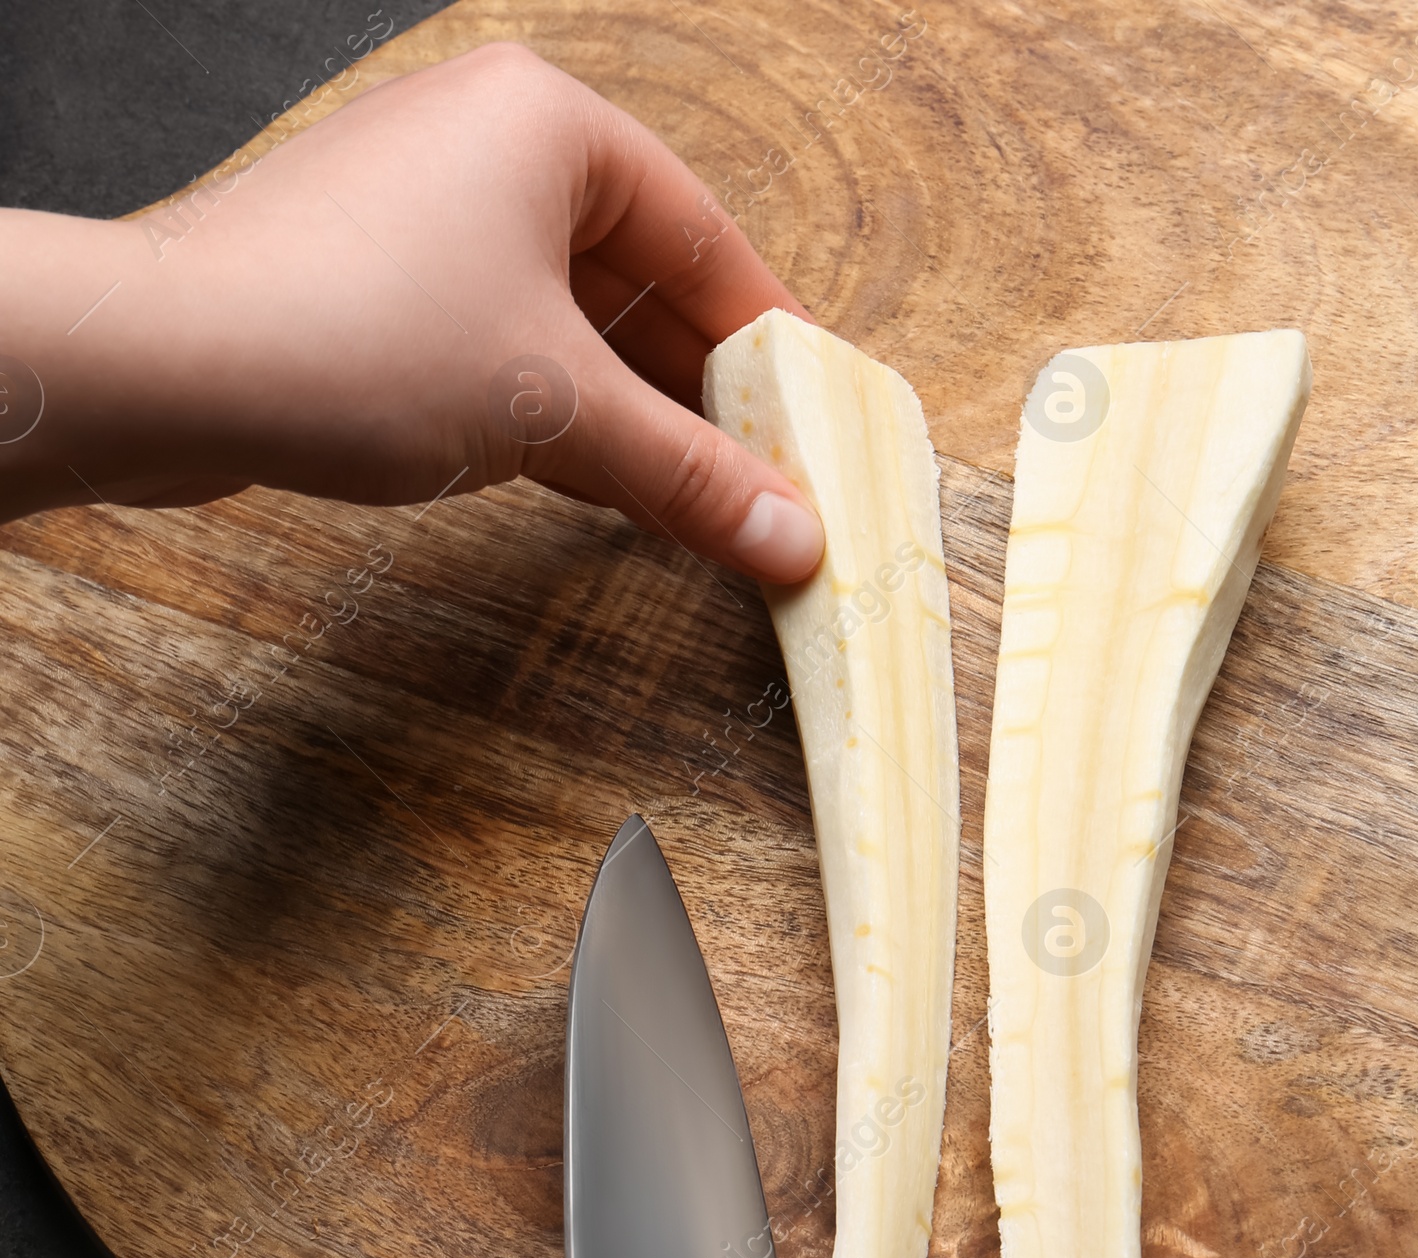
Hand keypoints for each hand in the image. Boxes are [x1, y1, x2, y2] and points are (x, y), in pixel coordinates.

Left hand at [0, 43, 823, 579]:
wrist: (168, 366)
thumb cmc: (358, 338)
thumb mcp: (558, 414)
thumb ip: (686, 476)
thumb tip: (789, 537)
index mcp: (551, 123)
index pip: (706, 240)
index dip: (769, 346)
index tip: (813, 426)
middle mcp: (487, 144)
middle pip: (639, 281)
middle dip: (698, 394)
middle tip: (758, 481)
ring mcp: (422, 211)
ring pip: (567, 322)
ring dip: (626, 417)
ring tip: (689, 504)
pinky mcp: (370, 280)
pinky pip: (499, 344)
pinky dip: (552, 414)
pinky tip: (595, 489)